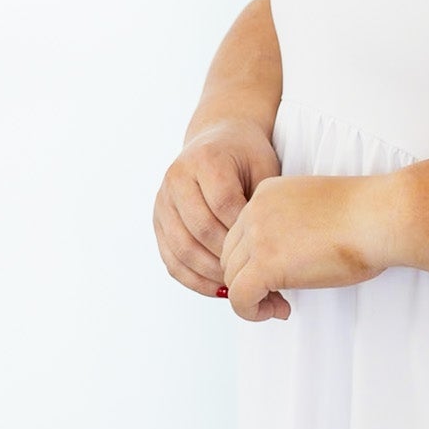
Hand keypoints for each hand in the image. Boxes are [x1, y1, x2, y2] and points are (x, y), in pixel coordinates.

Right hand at [155, 120, 285, 314]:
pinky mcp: (158, 221)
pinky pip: (171, 259)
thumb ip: (263, 202)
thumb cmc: (247, 155)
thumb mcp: (264, 166)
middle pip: (199, 230)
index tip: (269, 254)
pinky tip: (219, 290)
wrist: (217, 139)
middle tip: (257, 278)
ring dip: (210, 275)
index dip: (245, 233)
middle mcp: (176, 179)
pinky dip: (194, 279)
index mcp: (205, 160)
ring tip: (240, 289)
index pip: (224, 205)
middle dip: (229, 259)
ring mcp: (162, 201)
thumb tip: (270, 251)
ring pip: (181, 250)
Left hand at [219, 172, 393, 321]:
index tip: (284, 272)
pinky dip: (252, 312)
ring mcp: (258, 236)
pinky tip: (280, 311)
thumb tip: (289, 259)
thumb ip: (294, 226)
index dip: (256, 258)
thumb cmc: (368, 215)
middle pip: (231, 254)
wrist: (382, 216)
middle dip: (250, 278)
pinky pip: (238, 297)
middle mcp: (256, 210)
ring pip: (231, 277)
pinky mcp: (265, 264)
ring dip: (252, 297)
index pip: (242, 231)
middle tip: (280, 295)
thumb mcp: (318, 210)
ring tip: (281, 305)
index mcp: (268, 192)